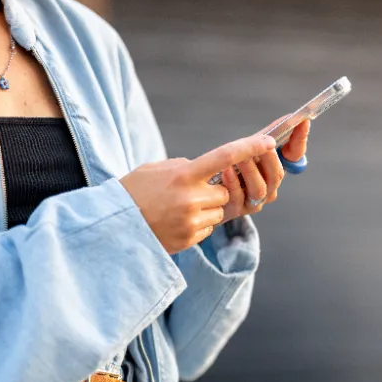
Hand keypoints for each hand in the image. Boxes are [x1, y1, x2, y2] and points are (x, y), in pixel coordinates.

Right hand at [120, 134, 276, 253]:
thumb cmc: (135, 191)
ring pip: (219, 212)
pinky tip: (176, 222)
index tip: (267, 141)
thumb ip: (186, 167)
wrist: (114, 225)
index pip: (224, 157)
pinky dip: (198, 225)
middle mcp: (191, 198)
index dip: (249, 148)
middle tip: (191, 193)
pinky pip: (208, 228)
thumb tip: (212, 170)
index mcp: (183, 175)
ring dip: (207, 209)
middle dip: (215, 192)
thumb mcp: (157, 169)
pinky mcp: (190, 239)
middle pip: (225, 193)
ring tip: (179, 209)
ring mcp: (191, 221)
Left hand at [220, 119, 310, 222]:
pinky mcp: (237, 210)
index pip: (294, 156)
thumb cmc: (230, 168)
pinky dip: (233, 183)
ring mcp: (254, 201)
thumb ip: (266, 134)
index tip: (302, 122)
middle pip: (277, 175)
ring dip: (250, 171)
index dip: (299, 140)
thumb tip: (289, 117)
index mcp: (274, 168)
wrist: (206, 193)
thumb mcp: (247, 149)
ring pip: (260, 190)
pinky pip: (239, 197)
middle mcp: (268, 186)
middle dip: (270, 158)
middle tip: (263, 145)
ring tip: (239, 159)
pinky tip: (226, 171)